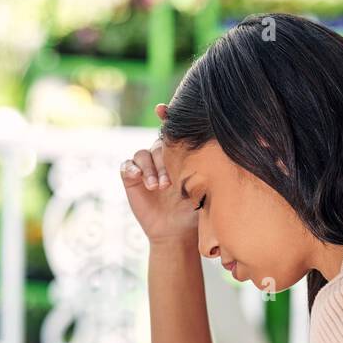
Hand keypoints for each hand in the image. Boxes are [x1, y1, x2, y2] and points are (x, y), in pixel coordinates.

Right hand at [120, 103, 197, 243]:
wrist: (175, 233)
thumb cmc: (192, 212)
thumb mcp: (203, 189)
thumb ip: (204, 169)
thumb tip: (215, 150)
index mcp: (178, 156)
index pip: (171, 133)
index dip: (166, 117)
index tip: (161, 109)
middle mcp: (160, 158)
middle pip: (157, 144)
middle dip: (162, 162)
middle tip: (168, 184)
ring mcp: (145, 168)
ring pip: (141, 154)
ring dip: (149, 169)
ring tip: (157, 187)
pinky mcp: (131, 179)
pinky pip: (126, 166)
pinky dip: (131, 169)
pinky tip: (139, 179)